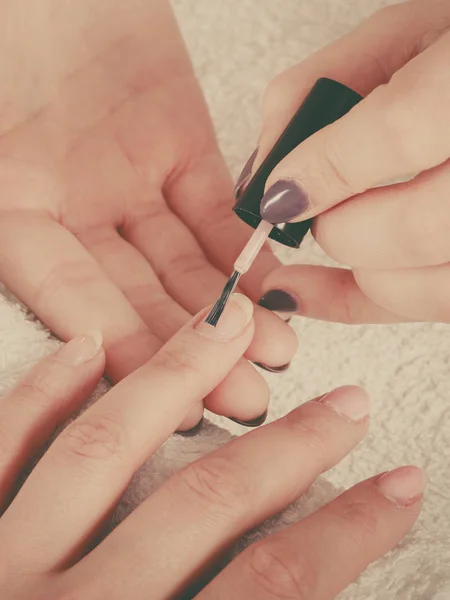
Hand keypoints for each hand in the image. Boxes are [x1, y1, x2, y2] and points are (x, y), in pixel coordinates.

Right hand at [0, 0, 295, 425]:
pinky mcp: (178, 148)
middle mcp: (73, 210)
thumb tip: (49, 290)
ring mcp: (127, 182)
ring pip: (182, 263)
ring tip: (273, 350)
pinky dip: (242, 248)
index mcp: (13, 210)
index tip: (173, 397)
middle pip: (136, 295)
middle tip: (241, 395)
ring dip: (228, 310)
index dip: (122, 350)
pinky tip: (271, 286)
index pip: (71, 299)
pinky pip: (213, 211)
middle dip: (190, 349)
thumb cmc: (9, 27)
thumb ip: (7, 210)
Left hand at [0, 295, 423, 598]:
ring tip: (229, 326)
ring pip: (102, 447)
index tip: (398, 487)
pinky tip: (87, 345)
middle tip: (343, 401)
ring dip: (176, 380)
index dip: (346, 534)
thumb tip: (298, 593)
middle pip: (202, 505)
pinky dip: (42, 392)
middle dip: (287, 448)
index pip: (272, 592)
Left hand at [247, 0, 449, 324]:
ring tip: (335, 241)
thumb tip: (267, 161)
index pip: (399, 133)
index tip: (280, 192)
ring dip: (365, 274)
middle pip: (416, 229)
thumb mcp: (401, 34)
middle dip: (339, 232)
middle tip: (312, 213)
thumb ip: (318, 87)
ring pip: (434, 287)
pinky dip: (379, 302)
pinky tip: (338, 287)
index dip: (324, 171)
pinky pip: (441, 305)